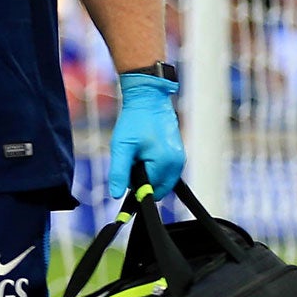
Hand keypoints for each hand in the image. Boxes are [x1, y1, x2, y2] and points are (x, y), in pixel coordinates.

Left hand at [108, 71, 183, 198]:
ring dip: (146, 172)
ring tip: (137, 152)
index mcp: (166, 165)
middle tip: (131, 158)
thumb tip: (116, 195)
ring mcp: (180, 159)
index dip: (134, 185)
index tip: (126, 172)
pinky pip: (164, 170)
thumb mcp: (121, 148)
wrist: (149, 101)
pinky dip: (152, 166)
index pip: (149, 191)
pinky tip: (144, 151)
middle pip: (156, 188)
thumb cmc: (134, 122)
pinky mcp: (178, 155)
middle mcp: (178, 164)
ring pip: (159, 179)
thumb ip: (119, 173)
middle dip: (141, 179)